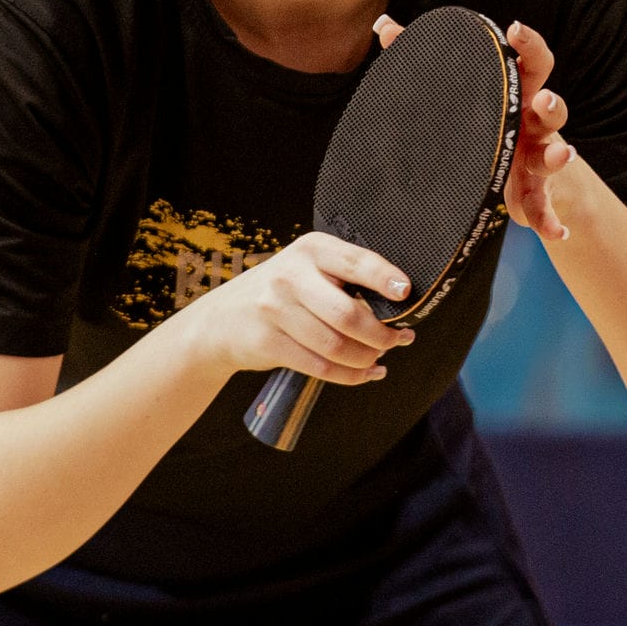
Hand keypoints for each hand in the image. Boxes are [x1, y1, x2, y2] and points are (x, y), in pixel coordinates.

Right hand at [174, 232, 415, 385]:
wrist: (220, 320)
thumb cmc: (279, 294)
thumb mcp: (306, 271)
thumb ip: (344, 280)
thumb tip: (399, 305)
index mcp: (310, 250)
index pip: (356, 262)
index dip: (385, 279)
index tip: (407, 293)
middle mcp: (290, 275)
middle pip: (349, 315)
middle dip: (382, 334)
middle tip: (399, 339)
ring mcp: (275, 309)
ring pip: (336, 346)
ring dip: (368, 358)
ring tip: (380, 358)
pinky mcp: (267, 342)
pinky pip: (321, 367)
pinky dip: (351, 375)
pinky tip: (366, 373)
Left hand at [372, 14, 576, 239]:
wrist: (501, 169)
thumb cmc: (479, 119)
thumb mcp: (457, 91)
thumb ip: (422, 56)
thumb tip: (384, 26)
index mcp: (514, 92)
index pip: (531, 62)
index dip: (528, 44)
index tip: (516, 28)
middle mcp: (532, 122)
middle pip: (552, 107)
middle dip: (551, 104)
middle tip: (543, 100)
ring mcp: (536, 157)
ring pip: (553, 154)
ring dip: (558, 156)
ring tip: (562, 155)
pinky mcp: (532, 191)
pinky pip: (544, 205)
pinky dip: (550, 219)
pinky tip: (554, 233)